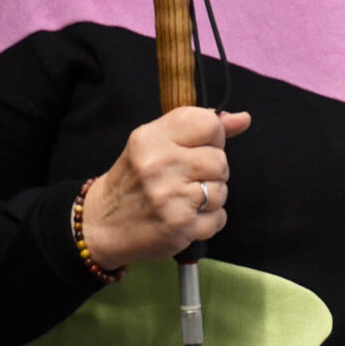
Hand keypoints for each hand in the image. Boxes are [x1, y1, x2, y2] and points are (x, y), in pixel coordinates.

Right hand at [81, 107, 250, 271]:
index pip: (208, 123)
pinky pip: (219, 218)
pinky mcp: (180, 227)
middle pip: (220, 160)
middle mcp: (160, 165)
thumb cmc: (134, 180)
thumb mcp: (155, 144)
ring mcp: (170, 198)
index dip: (212, 137)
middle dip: (211, 171)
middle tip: (187, 179)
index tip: (197, 148)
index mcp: (151, 138)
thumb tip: (243, 119)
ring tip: (184, 199)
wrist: (101, 225)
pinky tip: (186, 217)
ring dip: (210, 197)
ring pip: (222, 190)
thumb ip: (198, 128)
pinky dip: (208, 220)